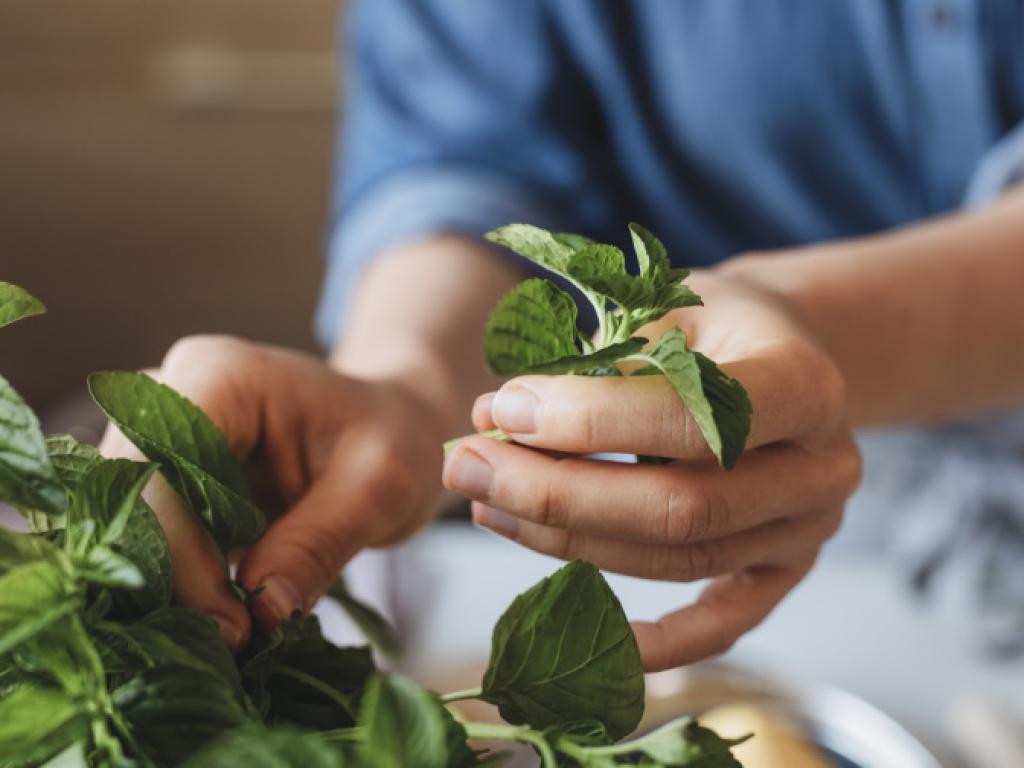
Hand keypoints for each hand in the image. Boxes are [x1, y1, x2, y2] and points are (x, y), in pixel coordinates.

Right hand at [100, 335, 448, 648]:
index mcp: (218, 376)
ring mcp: (157, 442)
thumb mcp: (378, 487)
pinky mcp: (163, 485)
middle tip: (233, 645)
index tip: (232, 627)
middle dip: (171, 583)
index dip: (179, 554)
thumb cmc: (392, 439)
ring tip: (232, 641)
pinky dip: (179, 591)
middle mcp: (168, 400)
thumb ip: (317, 544)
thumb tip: (261, 614)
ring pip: (127, 531)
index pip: (159, 468)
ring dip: (170, 593)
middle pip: (128, 503)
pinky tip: (223, 623)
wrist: (390, 427)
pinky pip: (147, 545)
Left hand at [442, 271, 861, 670]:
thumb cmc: (711, 323)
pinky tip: (584, 633)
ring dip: (569, 542)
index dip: (591, 421)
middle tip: (466, 466)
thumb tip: (492, 419)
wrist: (778, 350)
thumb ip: (592, 363)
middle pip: (680, 508)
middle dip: (557, 494)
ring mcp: (808, 530)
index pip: (694, 419)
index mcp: (803, 383)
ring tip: (486, 506)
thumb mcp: (664, 308)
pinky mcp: (785, 570)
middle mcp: (822, 467)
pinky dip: (658, 642)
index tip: (502, 410)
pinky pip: (724, 623)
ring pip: (679, 561)